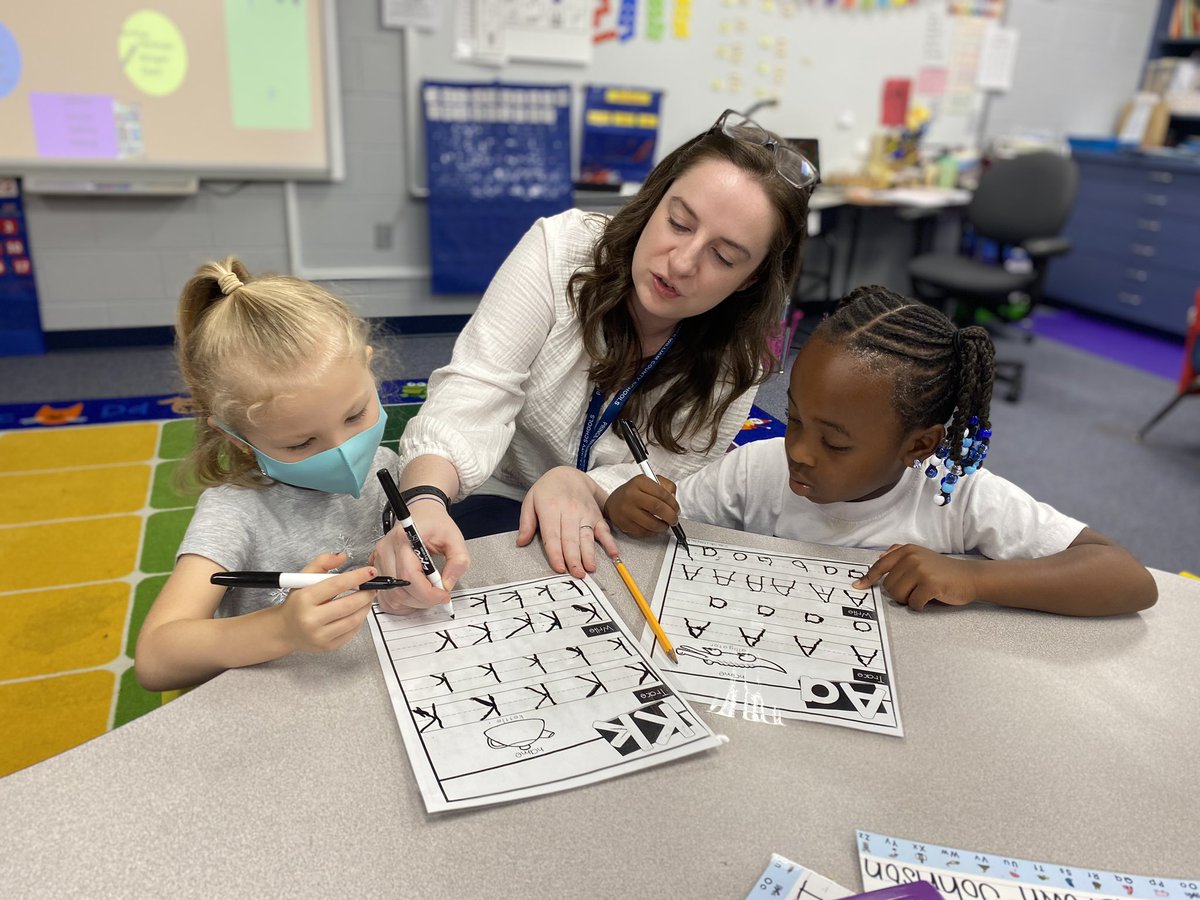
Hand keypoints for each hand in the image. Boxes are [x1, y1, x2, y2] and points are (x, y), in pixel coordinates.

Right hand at [276, 553, 377, 651]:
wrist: (284, 631)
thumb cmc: (297, 603)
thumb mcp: (302, 578)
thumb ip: (322, 562)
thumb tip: (343, 556)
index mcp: (304, 599)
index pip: (336, 585)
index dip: (357, 577)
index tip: (371, 572)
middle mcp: (310, 619)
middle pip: (348, 604)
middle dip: (366, 593)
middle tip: (372, 586)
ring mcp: (320, 636)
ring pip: (354, 620)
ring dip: (366, 606)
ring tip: (367, 597)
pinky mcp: (328, 647)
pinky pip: (352, 632)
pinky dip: (359, 619)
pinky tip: (358, 611)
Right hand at [371, 503, 468, 614]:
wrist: (422, 513)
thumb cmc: (436, 524)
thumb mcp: (455, 539)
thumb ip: (458, 562)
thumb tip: (446, 586)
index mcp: (405, 538)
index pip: (410, 576)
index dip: (428, 593)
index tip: (444, 595)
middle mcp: (386, 549)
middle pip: (399, 589)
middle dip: (423, 600)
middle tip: (439, 595)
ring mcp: (378, 559)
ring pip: (390, 595)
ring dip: (412, 603)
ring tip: (428, 594)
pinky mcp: (377, 567)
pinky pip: (384, 594)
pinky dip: (400, 602)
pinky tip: (414, 596)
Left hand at [517, 466, 618, 577]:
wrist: (568, 473)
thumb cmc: (547, 490)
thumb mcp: (530, 501)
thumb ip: (526, 522)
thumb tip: (521, 543)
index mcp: (550, 509)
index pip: (552, 535)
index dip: (556, 553)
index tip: (559, 568)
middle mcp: (569, 511)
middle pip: (571, 538)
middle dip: (574, 558)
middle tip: (577, 575)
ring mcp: (585, 513)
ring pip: (587, 536)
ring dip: (590, 553)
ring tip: (590, 568)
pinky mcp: (596, 514)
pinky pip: (604, 528)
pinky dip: (609, 541)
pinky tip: (613, 552)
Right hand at [604, 474, 678, 537]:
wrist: (614, 503)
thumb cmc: (634, 492)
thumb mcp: (650, 481)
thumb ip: (665, 486)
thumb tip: (674, 498)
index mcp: (639, 482)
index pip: (662, 493)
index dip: (673, 503)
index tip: (676, 508)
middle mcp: (631, 495)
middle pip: (657, 508)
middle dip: (670, 516)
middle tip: (674, 519)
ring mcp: (626, 511)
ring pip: (651, 523)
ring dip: (663, 526)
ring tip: (666, 524)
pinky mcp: (624, 524)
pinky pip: (644, 531)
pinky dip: (653, 532)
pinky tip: (655, 527)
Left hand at [853, 544, 978, 611]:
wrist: (970, 577)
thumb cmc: (943, 571)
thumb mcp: (921, 556)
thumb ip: (900, 555)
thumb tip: (879, 557)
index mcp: (906, 550)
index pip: (880, 566)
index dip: (868, 578)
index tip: (858, 586)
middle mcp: (911, 557)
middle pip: (888, 586)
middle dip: (899, 593)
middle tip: (915, 590)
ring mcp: (920, 570)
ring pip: (898, 595)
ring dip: (909, 600)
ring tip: (922, 593)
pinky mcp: (930, 584)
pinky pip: (913, 603)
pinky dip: (919, 606)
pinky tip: (930, 599)